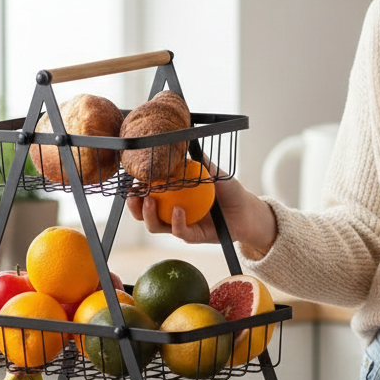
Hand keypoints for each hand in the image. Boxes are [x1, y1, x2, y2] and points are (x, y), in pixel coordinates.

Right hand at [125, 170, 277, 258]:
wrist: (247, 211)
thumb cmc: (230, 190)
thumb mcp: (214, 172)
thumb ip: (200, 161)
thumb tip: (184, 142)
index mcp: (172, 195)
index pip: (147, 192)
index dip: (136, 188)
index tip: (132, 179)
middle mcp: (171, 211)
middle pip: (143, 213)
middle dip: (134, 206)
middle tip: (133, 194)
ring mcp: (180, 225)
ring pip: (155, 226)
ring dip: (149, 215)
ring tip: (150, 202)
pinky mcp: (192, 236)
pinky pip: (179, 231)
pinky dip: (176, 222)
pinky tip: (178, 211)